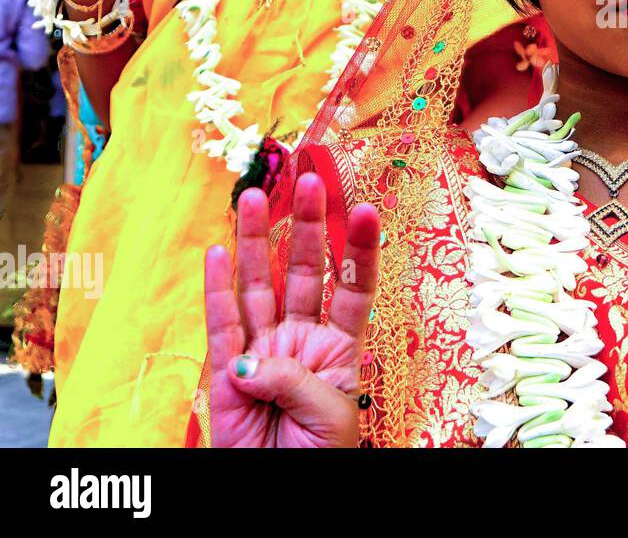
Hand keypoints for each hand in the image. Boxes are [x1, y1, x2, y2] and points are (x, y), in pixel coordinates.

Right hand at [204, 172, 379, 447]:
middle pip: (305, 272)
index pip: (355, 288)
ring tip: (255, 197)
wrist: (279, 491)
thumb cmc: (317, 456)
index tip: (366, 210)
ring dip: (255, 242)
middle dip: (306, 226)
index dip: (360, 250)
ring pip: (260, 286)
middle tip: (307, 180)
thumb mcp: (330, 414)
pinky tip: (217, 252)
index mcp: (340, 347)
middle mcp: (302, 339)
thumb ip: (297, 379)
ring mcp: (263, 350)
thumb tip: (253, 360)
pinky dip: (217, 289)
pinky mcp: (226, 372)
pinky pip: (222, 325)